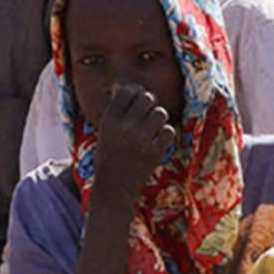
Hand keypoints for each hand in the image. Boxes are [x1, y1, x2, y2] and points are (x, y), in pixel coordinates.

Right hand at [93, 83, 175, 203]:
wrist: (113, 189)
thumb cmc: (109, 156)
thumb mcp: (105, 130)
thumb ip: (116, 108)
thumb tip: (125, 84)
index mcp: (109, 120)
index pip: (127, 90)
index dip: (134, 92)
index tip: (135, 101)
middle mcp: (125, 127)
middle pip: (147, 98)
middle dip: (149, 104)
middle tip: (145, 115)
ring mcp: (141, 140)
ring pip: (160, 113)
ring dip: (158, 119)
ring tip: (150, 130)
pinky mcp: (154, 153)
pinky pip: (168, 131)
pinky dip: (164, 135)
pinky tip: (156, 141)